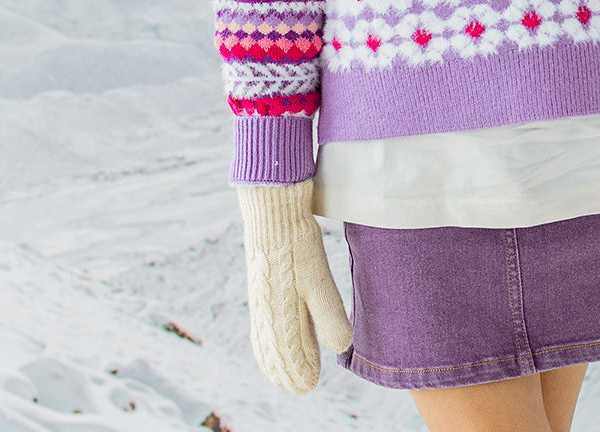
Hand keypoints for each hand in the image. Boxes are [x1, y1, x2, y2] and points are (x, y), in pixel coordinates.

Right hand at [237, 180, 353, 392]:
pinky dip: (265, 344)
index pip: (288, 359)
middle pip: (273, 356)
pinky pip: (259, 328)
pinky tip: (271, 344)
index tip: (310, 384)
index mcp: (279, 318)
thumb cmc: (299, 246)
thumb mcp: (319, 280)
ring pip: (264, 343)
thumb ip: (328, 316)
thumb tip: (341, 347)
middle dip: (287, 373)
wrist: (274, 213)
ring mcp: (259, 303)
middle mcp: (265, 315)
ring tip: (286, 375)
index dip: (300, 373)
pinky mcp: (260, 290)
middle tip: (302, 386)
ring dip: (275, 361)